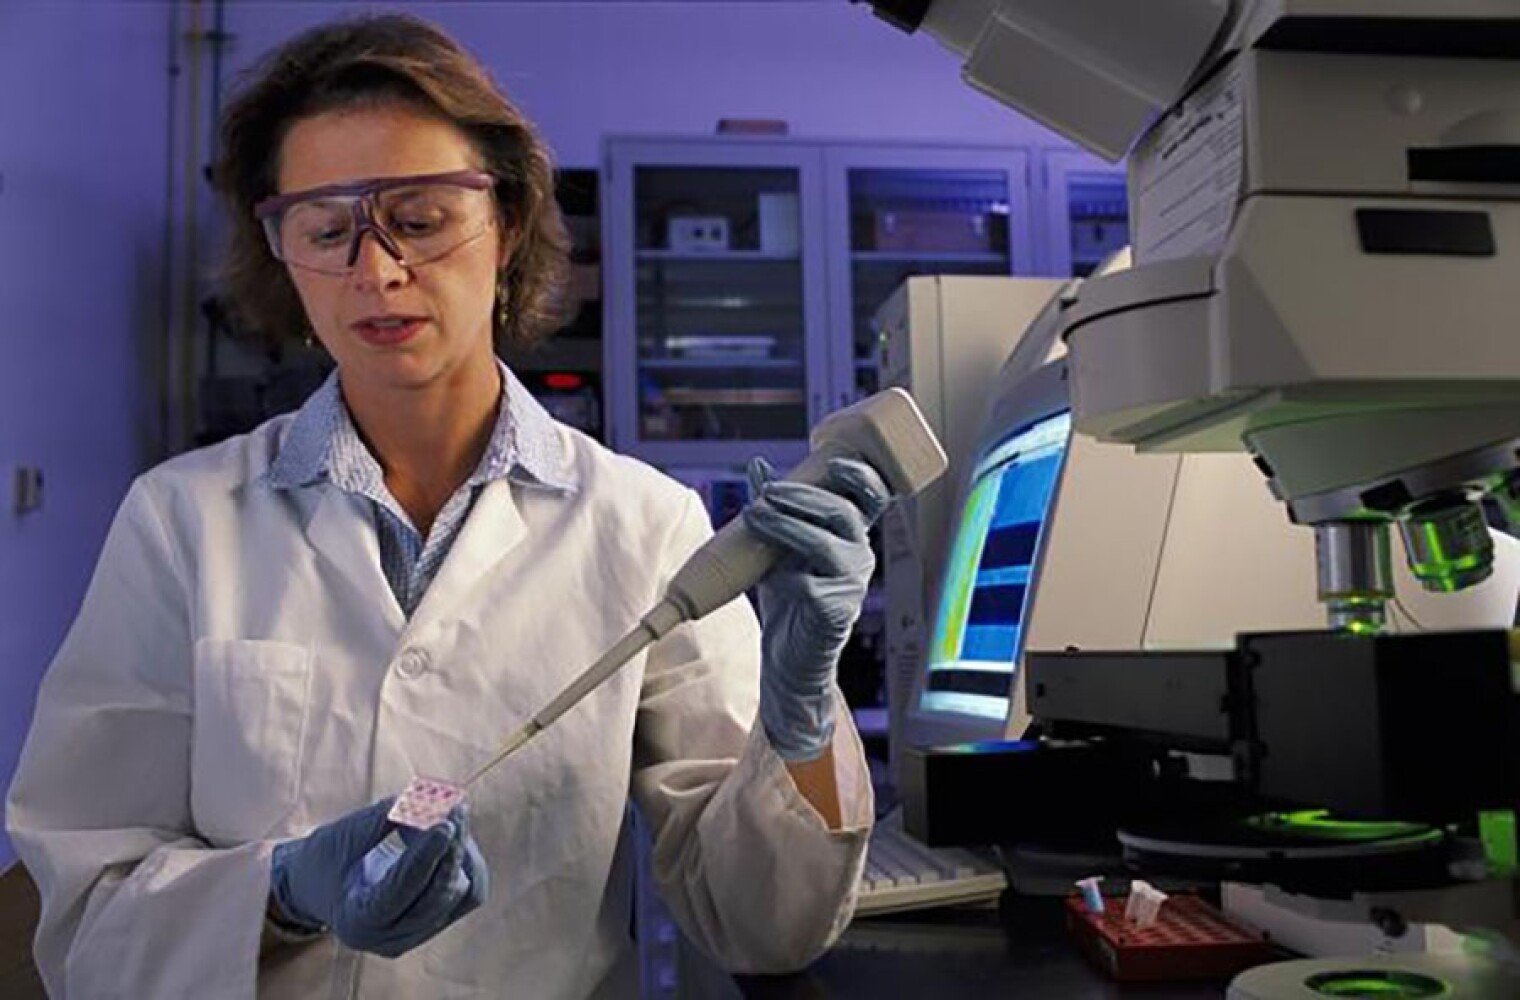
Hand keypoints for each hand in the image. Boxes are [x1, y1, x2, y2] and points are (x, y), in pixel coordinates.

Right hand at [269, 799, 488, 957]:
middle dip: (450, 847)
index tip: (444, 824)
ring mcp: (415, 935)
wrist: (318, 887)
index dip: (424, 856)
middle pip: (437, 895)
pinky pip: (468, 894)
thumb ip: (386, 818)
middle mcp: (389, 939)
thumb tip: (435, 801)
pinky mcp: (435, 923)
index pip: (400, 890)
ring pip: (460, 894)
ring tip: (448, 815)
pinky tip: (453, 834)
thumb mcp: (345, 834)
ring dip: (459, 850)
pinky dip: (465, 861)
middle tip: (455, 805)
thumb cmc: (327, 857)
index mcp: (357, 921)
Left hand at [743, 456, 889, 760]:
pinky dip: (781, 576)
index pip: (872, 498)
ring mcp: (851, 584)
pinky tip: (767, 577)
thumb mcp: (779, 546)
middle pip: (842, 512)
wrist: (787, 655)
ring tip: (754, 516)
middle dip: (803, 496)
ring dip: (785, 526)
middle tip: (767, 492)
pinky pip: (805, 583)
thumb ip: (776, 507)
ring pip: (823, 544)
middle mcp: (859, 555)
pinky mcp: (835, 611)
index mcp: (851, 535)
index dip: (861, 476)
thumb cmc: (788, 596)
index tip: (836, 463)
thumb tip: (759, 465)